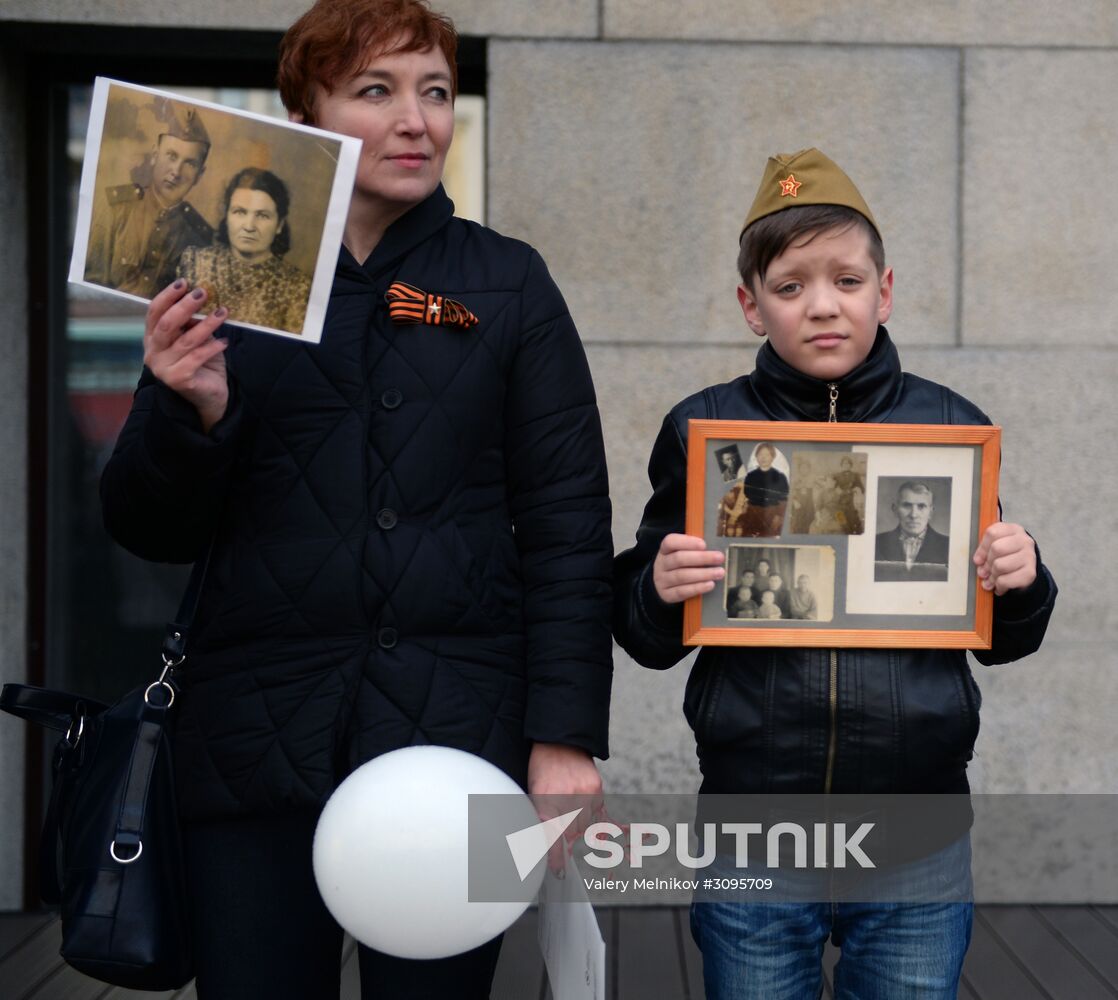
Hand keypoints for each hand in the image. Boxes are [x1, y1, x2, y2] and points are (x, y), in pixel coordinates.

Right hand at [144, 280, 229, 432]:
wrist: (209, 396)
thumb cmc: (202, 363)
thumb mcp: (195, 338)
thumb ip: (191, 323)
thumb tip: (199, 299)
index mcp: (153, 338)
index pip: (154, 312)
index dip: (167, 296)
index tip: (184, 282)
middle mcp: (153, 352)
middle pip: (167, 324)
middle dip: (185, 305)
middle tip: (203, 292)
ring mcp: (163, 368)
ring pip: (186, 340)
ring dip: (207, 324)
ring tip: (222, 313)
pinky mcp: (178, 380)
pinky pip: (197, 357)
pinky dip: (213, 347)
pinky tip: (225, 341)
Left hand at [527, 743, 602, 871]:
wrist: (560, 740)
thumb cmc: (542, 767)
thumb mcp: (533, 791)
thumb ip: (540, 816)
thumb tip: (547, 843)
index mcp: (544, 798)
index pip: (551, 836)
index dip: (556, 857)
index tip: (558, 871)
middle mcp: (566, 797)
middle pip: (570, 834)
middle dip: (565, 833)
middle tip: (561, 821)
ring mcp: (584, 793)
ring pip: (584, 826)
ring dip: (577, 822)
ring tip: (568, 804)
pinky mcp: (596, 788)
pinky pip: (595, 812)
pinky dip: (588, 809)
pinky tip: (579, 796)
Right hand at [653, 533, 724, 603]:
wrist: (664, 586)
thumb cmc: (680, 566)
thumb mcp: (683, 554)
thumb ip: (695, 549)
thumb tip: (715, 547)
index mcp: (665, 550)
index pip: (670, 542)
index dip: (687, 542)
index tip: (704, 544)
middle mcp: (661, 564)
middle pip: (679, 559)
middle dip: (701, 558)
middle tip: (720, 558)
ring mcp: (662, 580)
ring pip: (681, 576)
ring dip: (703, 574)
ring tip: (719, 572)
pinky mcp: (666, 594)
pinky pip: (682, 591)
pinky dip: (697, 588)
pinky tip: (710, 584)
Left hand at [973, 522, 1036, 594]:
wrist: (1025, 570)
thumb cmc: (1008, 556)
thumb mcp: (997, 545)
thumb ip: (985, 549)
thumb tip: (979, 561)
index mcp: (1013, 530)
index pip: (993, 533)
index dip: (982, 548)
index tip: (978, 559)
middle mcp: (1024, 541)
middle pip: (996, 548)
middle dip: (986, 563)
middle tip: (983, 571)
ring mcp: (1029, 556)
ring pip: (1000, 565)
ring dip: (992, 576)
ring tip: (992, 579)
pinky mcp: (1030, 573)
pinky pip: (1005, 580)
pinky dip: (999, 585)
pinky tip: (999, 585)